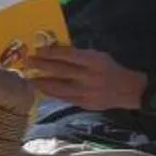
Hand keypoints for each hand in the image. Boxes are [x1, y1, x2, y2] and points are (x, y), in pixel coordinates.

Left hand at [24, 45, 141, 110]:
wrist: (128, 90)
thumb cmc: (111, 69)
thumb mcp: (99, 56)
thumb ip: (80, 55)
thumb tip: (57, 51)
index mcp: (94, 61)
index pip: (69, 55)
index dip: (52, 52)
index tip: (38, 50)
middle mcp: (89, 77)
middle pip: (61, 71)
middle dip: (42, 66)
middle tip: (27, 62)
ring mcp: (86, 92)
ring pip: (59, 87)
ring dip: (42, 82)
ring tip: (29, 78)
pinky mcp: (84, 104)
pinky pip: (64, 98)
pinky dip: (51, 93)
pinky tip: (41, 90)